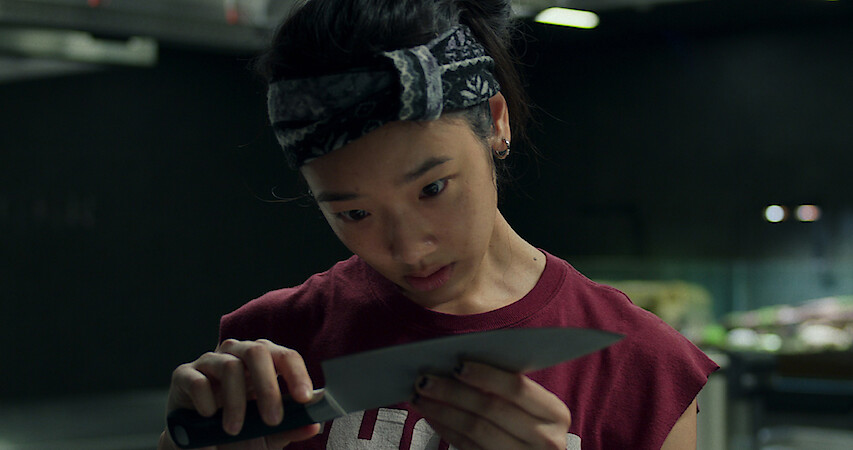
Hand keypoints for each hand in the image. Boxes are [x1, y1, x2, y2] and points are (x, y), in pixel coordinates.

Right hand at [159, 339, 320, 448]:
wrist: (200, 449)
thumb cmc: (238, 435)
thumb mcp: (268, 436)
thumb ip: (290, 428)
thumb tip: (314, 424)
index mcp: (262, 363)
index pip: (285, 356)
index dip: (297, 374)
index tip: (305, 399)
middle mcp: (237, 354)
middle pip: (257, 352)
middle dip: (268, 387)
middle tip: (272, 420)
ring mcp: (209, 362)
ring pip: (229, 366)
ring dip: (236, 402)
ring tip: (234, 430)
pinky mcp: (183, 375)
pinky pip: (198, 380)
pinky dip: (207, 401)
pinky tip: (210, 417)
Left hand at [411, 362, 570, 449]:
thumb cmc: (530, 426)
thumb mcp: (532, 407)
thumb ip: (507, 387)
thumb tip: (460, 363)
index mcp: (556, 414)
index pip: (517, 388)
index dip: (485, 375)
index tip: (457, 364)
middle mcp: (546, 440)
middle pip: (490, 408)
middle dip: (453, 391)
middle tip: (425, 379)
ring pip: (474, 429)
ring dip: (442, 410)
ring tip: (420, 396)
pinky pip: (466, 446)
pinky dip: (445, 428)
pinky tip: (431, 415)